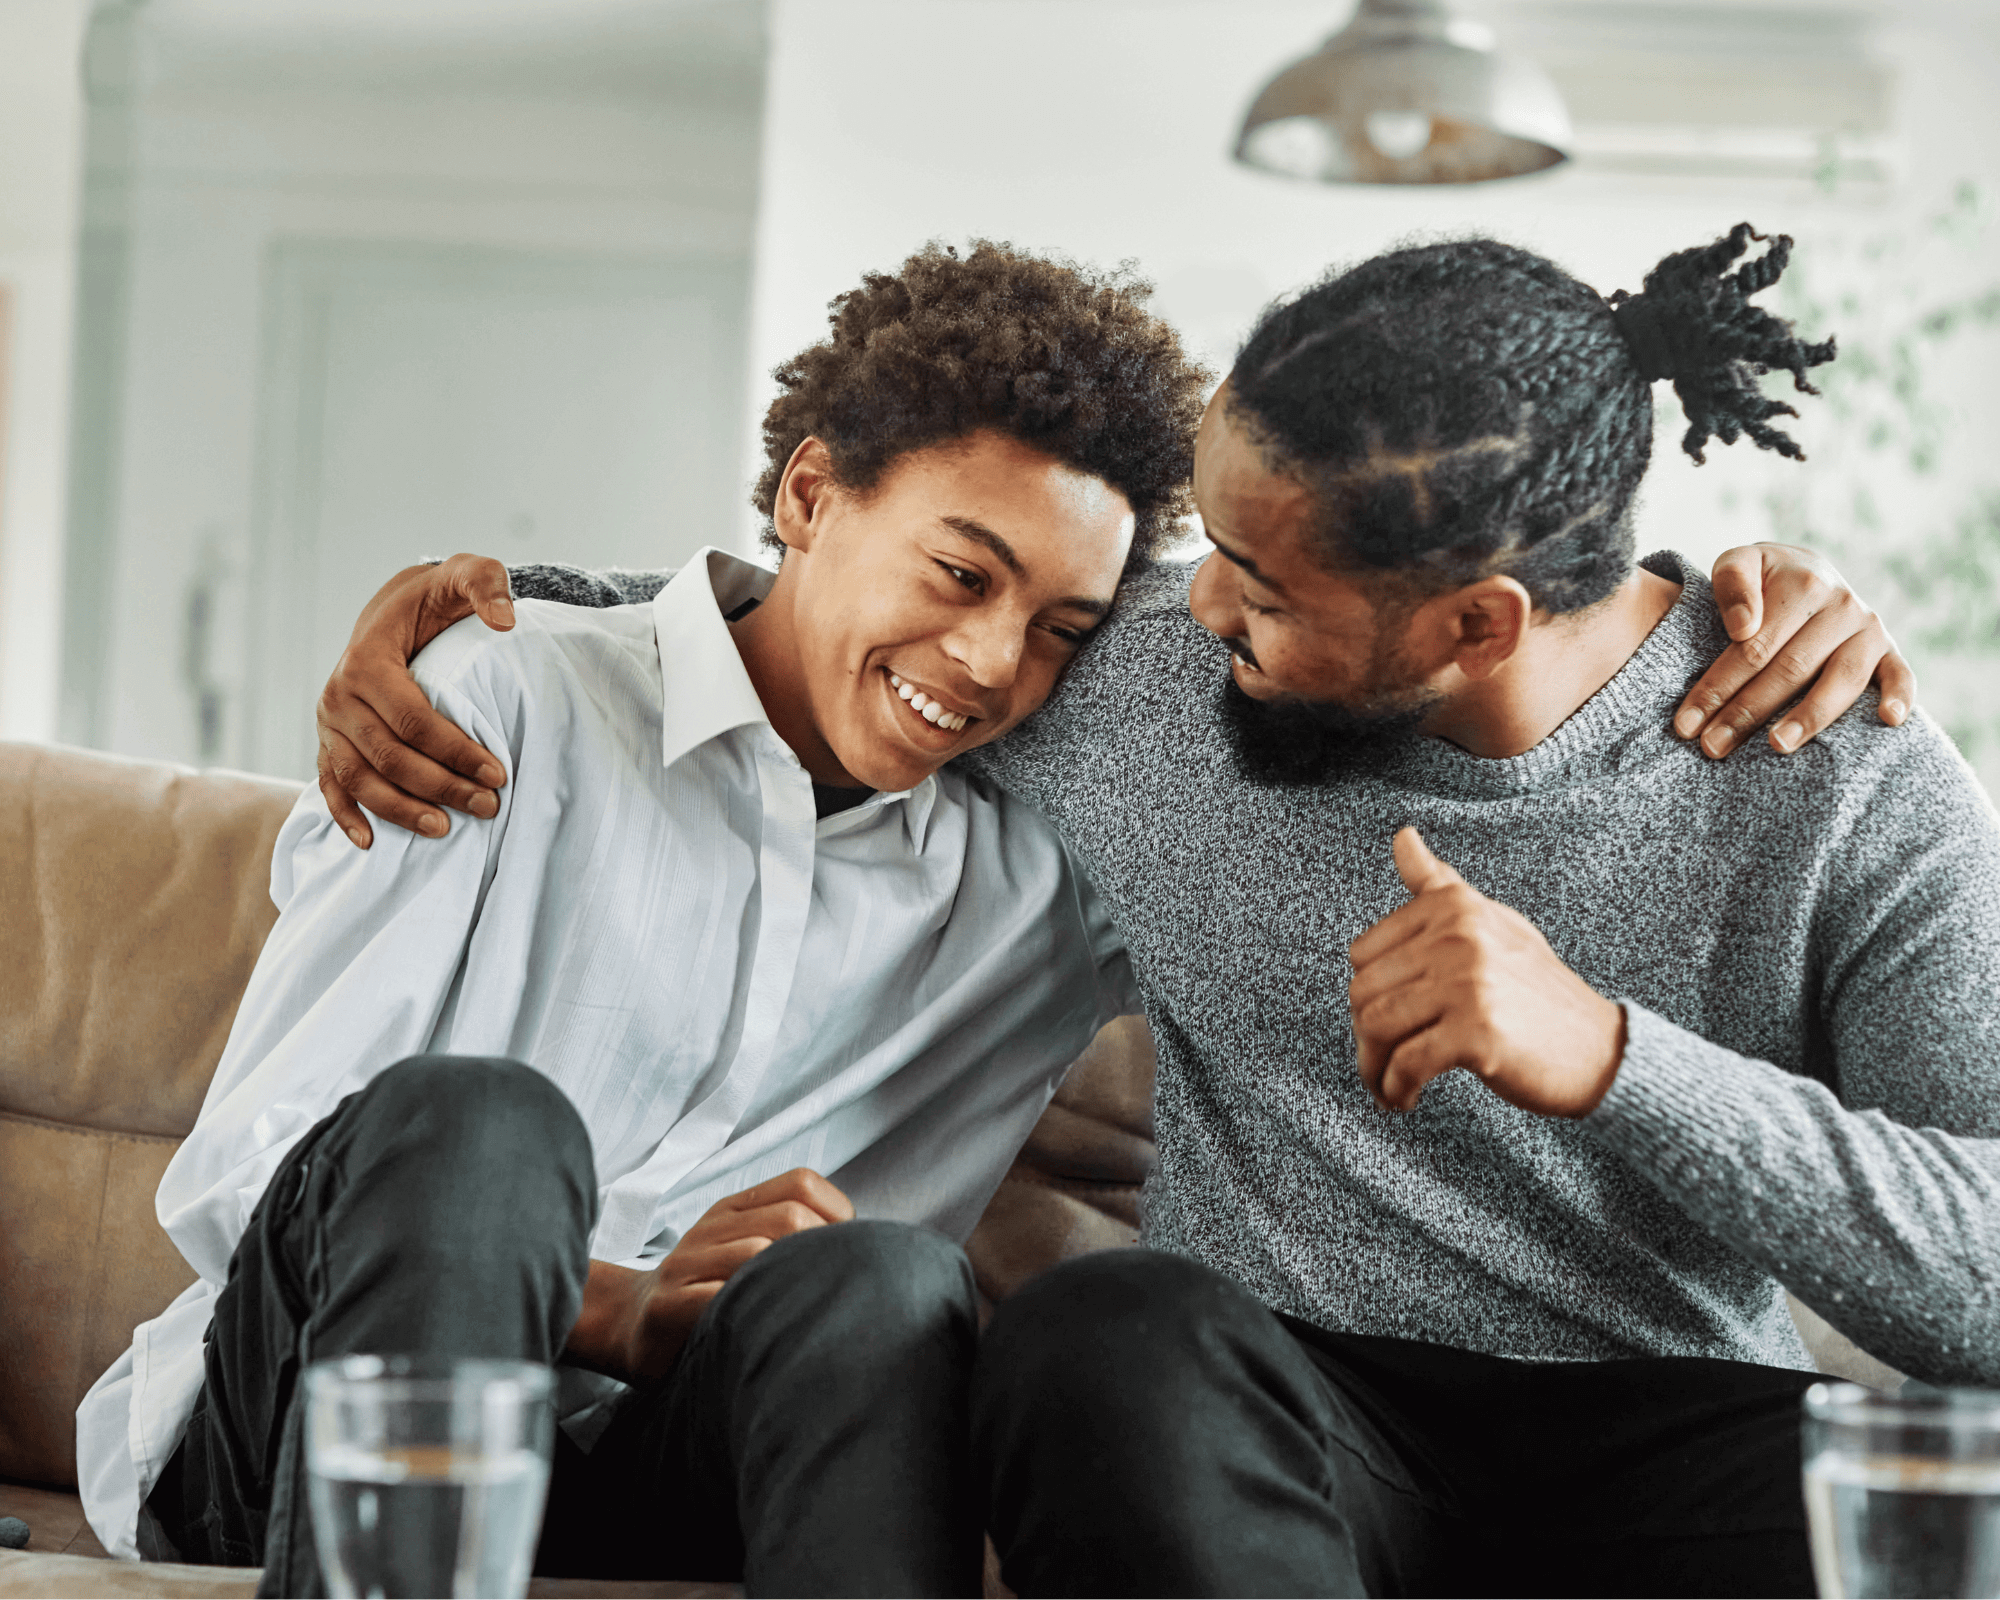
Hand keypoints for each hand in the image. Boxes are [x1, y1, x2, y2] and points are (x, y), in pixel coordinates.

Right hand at [316, 554, 515, 846]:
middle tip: (488, 806)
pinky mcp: (328, 742)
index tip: (499, 772)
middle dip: (439, 786)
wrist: (396, 610)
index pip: (412, 719)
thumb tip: (506, 621)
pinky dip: (347, 815)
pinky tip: (370, 843)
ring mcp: (328, 723)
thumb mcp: (465, 576)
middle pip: (388, 756)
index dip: (455, 750)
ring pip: (359, 779)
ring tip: (444, 829)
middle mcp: (338, 696)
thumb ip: (486, 585)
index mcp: (366, 661)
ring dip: (400, 810)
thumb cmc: (435, 599)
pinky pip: (330, 785)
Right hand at [568, 1169, 854, 1382]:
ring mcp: (687, 1263)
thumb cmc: (705, 1290)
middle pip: (790, 1218)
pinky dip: (752, 1312)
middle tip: (827, 1291)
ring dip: (792, 1285)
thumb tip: (862, 1245)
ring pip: (758, 1254)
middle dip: (820, 1254)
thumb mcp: (743, 1247)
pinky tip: (766, 1331)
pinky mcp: (669, 1306)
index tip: (840, 1256)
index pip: (802, 1183)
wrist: (630, 1323)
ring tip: (804, 1313)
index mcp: (735, 1208)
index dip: (836, 1216)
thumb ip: (791, 1236)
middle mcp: (712, 1227)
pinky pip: (720, 1299)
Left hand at [1348, 829, 1625, 1117]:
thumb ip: (1439, 885)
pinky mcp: (1477, 1032)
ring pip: (1377, 1027)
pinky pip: (1407, 1064)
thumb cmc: (1536, 988)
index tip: (1384, 1020)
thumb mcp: (1490, 922)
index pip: (1363, 953)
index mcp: (1453, 906)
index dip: (1367, 994)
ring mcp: (1468, 983)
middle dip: (1364, 1036)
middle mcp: (1458, 936)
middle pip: (1364, 992)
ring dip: (1373, 1068)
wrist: (1598, 1049)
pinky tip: (1406, 1098)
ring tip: (1388, 1084)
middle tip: (1383, 1061)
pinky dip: (1396, 1089)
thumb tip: (1401, 836)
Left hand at [1674, 543, 1915, 758]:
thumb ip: (1732, 582)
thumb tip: (1743, 627)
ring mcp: (1869, 630)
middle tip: (1712, 746)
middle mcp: (1842, 606)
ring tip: (1776, 745)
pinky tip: (1889, 721)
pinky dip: (1901, 696)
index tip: (1685, 724)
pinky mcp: (1889, 650)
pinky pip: (1901, 674)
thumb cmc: (1763, 578)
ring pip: (1840, 680)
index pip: (1752, 647)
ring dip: (1809, 717)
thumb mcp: (1740, 562)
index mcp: (1803, 584)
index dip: (1716, 687)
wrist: (1807, 572)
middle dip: (1746, 713)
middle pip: (1789, 670)